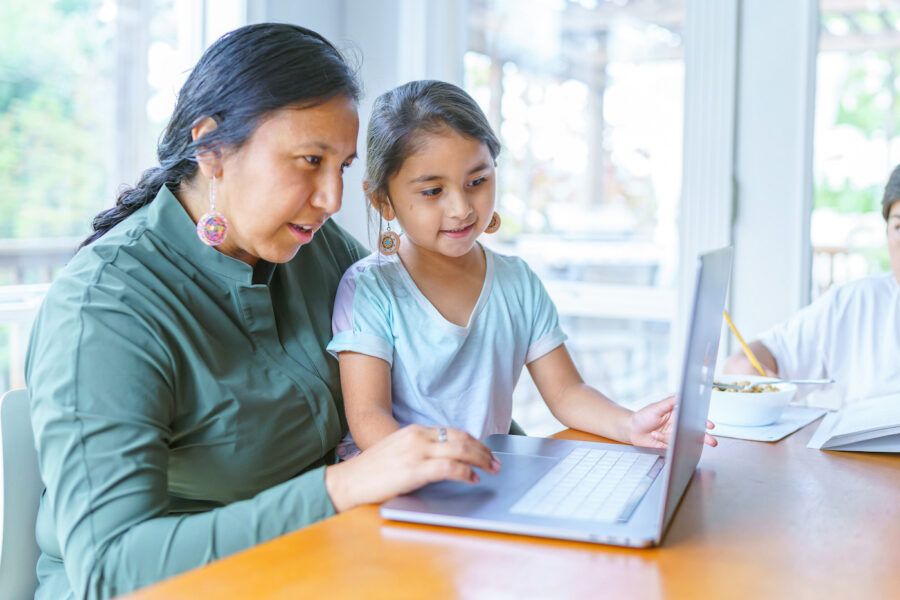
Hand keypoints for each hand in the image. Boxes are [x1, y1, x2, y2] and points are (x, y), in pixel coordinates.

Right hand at [324, 425, 501, 511]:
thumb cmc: (371, 472)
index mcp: (413, 431)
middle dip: (482, 449)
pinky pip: (449, 467)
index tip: (484, 451)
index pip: (452, 431)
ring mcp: (416, 452)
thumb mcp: (397, 451)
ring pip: (460, 449)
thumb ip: (418, 450)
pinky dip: (465, 472)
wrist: (348, 482)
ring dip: (480, 459)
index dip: (473, 441)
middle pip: (461, 438)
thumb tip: (444, 459)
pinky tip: (473, 479)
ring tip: (491, 469)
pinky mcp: (415, 470)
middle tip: (495, 461)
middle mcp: (417, 436)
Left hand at [628, 395, 717, 448]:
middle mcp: (677, 427)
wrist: (631, 430)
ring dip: (669, 437)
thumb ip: (669, 402)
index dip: (703, 422)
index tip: (710, 425)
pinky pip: (671, 446)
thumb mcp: (656, 407)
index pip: (693, 418)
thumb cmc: (642, 416)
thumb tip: (680, 395)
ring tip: (656, 432)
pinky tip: (654, 435)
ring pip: (681, 440)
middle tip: (712, 441)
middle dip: (703, 437)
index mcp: (676, 415)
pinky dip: (662, 440)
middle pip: (693, 433)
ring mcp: (673, 437)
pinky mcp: (667, 446)